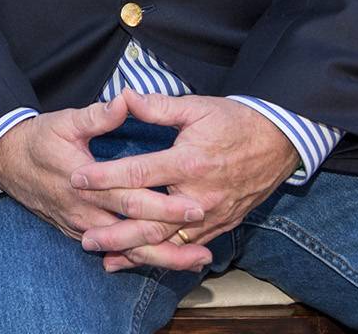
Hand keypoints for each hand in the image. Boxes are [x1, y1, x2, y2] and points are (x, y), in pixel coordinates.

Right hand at [0, 96, 207, 266]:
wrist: (7, 162)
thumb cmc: (39, 139)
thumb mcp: (65, 121)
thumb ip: (98, 115)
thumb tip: (126, 100)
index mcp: (85, 183)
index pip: (131, 198)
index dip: (164, 205)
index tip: (195, 206)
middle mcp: (85, 211)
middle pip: (134, 232)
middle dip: (172, 239)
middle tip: (206, 244)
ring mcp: (81, 226)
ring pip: (125, 250)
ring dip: (161, 258)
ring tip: (195, 261)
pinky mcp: (78, 232)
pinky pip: (113, 252)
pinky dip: (140, 259)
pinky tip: (164, 261)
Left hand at [73, 91, 297, 271]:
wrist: (280, 141)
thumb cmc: (234, 122)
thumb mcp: (196, 108)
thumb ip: (157, 107)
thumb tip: (123, 97)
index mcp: (189, 162)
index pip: (138, 173)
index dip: (105, 178)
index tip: (77, 180)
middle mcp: (200, 195)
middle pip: (151, 221)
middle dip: (116, 232)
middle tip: (85, 238)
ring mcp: (212, 214)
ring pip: (169, 242)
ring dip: (136, 252)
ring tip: (106, 258)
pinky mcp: (222, 225)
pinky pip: (188, 246)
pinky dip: (163, 257)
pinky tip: (142, 261)